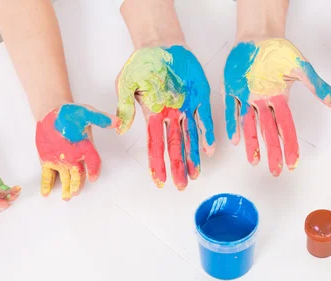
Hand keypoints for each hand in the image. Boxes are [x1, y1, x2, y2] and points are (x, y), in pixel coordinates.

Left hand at [36, 104, 118, 199]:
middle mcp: (75, 158)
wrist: (52, 113)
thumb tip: (117, 122)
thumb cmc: (70, 114)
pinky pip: (49, 176)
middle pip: (79, 175)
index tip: (93, 177)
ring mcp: (62, 162)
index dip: (94, 169)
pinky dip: (47, 185)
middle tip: (75, 191)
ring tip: (66, 196)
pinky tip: (46, 193)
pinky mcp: (48, 162)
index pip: (93, 161)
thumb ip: (100, 118)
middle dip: (78, 184)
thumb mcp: (86, 112)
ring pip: (66, 179)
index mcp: (86, 148)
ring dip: (67, 188)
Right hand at [116, 45, 214, 190]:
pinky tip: (209, 151)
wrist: (162, 44)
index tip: (159, 181)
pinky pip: (205, 120)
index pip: (154, 145)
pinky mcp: (200, 99)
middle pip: (174, 147)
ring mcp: (186, 109)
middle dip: (177, 167)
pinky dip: (207, 135)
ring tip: (195, 176)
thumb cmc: (142, 62)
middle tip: (181, 186)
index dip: (157, 164)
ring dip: (192, 158)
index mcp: (152, 115)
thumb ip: (124, 106)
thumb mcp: (125, 82)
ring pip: (190, 139)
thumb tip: (120, 129)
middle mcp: (170, 117)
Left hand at [223, 38, 330, 175]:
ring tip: (254, 162)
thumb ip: (317, 86)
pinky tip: (235, 139)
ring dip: (252, 144)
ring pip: (249, 125)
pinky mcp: (232, 90)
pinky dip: (233, 123)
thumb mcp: (301, 67)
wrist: (258, 36)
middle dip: (273, 152)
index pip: (286, 127)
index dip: (290, 145)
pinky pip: (232, 110)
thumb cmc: (279, 50)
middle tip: (276, 171)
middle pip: (269, 131)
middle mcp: (263, 103)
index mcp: (280, 99)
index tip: (293, 163)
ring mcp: (247, 97)